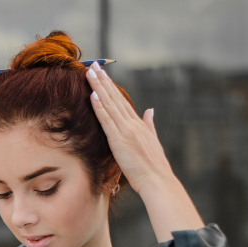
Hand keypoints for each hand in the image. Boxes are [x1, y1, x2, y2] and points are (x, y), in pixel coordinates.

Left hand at [87, 61, 204, 241]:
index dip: (111, 86)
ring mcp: (126, 130)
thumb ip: (149, 124)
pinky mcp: (119, 140)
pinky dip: (100, 107)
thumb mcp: (152, 141)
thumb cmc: (153, 166)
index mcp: (138, 124)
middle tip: (93, 65)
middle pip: (114, 97)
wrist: (157, 179)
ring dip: (99, 87)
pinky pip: (107, 120)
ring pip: (109, 104)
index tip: (103, 73)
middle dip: (103, 80)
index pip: (121, 100)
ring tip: (90, 72)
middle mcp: (132, 123)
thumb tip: (150, 111)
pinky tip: (93, 95)